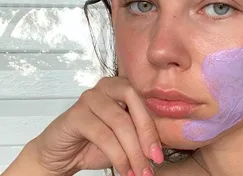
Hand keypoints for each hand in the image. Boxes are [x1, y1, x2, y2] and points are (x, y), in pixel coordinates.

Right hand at [26, 76, 162, 175]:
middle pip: (135, 104)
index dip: (156, 126)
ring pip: (120, 122)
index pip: (146, 100)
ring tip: (140, 171)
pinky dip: (117, 156)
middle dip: (147, 135)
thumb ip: (144, 134)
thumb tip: (171, 141)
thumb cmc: (95, 143)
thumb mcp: (127, 138)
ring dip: (133, 151)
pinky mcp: (76, 114)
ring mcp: (90, 97)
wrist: (61, 154)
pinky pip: (103, 135)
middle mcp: (108, 86)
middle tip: (154, 160)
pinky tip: (124, 169)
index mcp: (123, 86)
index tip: (160, 153)